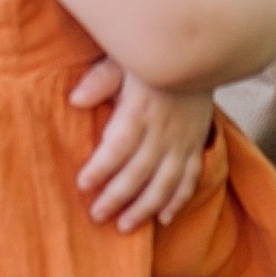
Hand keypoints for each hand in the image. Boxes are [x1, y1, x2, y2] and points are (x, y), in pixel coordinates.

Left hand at [69, 55, 216, 229]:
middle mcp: (163, 129)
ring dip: (145, 207)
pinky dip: (179, 200)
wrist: (200, 50)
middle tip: (97, 215)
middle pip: (140, 170)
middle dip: (117, 196)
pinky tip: (164, 218)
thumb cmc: (152, 56)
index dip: (102, 168)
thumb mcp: (124, 59)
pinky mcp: (196, 143)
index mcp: (140, 108)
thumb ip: (101, 80)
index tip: (83, 184)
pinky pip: (190, 177)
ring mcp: (183, 140)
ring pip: (166, 182)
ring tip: (124, 226)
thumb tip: (75, 99)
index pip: (119, 145)